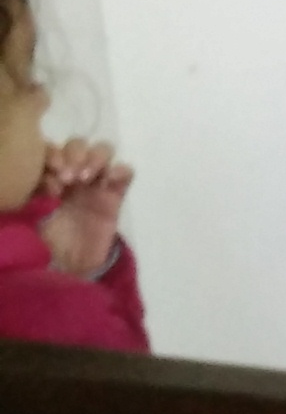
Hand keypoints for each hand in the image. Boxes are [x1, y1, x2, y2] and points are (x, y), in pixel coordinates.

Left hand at [37, 137, 131, 280]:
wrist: (70, 268)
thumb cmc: (47, 242)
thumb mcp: (32, 216)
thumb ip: (35, 194)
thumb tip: (45, 179)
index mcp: (49, 176)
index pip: (52, 150)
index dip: (52, 154)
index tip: (51, 172)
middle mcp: (73, 175)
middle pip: (78, 145)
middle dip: (73, 154)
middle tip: (67, 178)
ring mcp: (96, 183)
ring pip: (102, 151)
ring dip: (94, 158)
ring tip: (85, 178)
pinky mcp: (116, 196)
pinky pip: (125, 172)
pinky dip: (120, 170)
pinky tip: (110, 180)